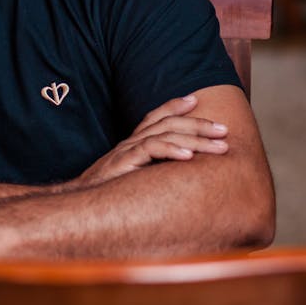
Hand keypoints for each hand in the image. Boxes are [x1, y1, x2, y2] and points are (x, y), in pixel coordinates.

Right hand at [73, 94, 228, 187]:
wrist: (80, 205)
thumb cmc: (108, 195)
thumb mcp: (132, 180)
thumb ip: (150, 173)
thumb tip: (180, 177)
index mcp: (132, 143)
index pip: (154, 117)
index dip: (174, 106)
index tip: (195, 100)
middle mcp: (131, 142)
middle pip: (168, 123)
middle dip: (199, 124)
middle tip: (225, 130)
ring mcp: (127, 150)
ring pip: (166, 134)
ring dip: (197, 138)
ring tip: (220, 146)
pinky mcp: (124, 162)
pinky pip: (151, 150)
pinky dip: (172, 150)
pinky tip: (189, 156)